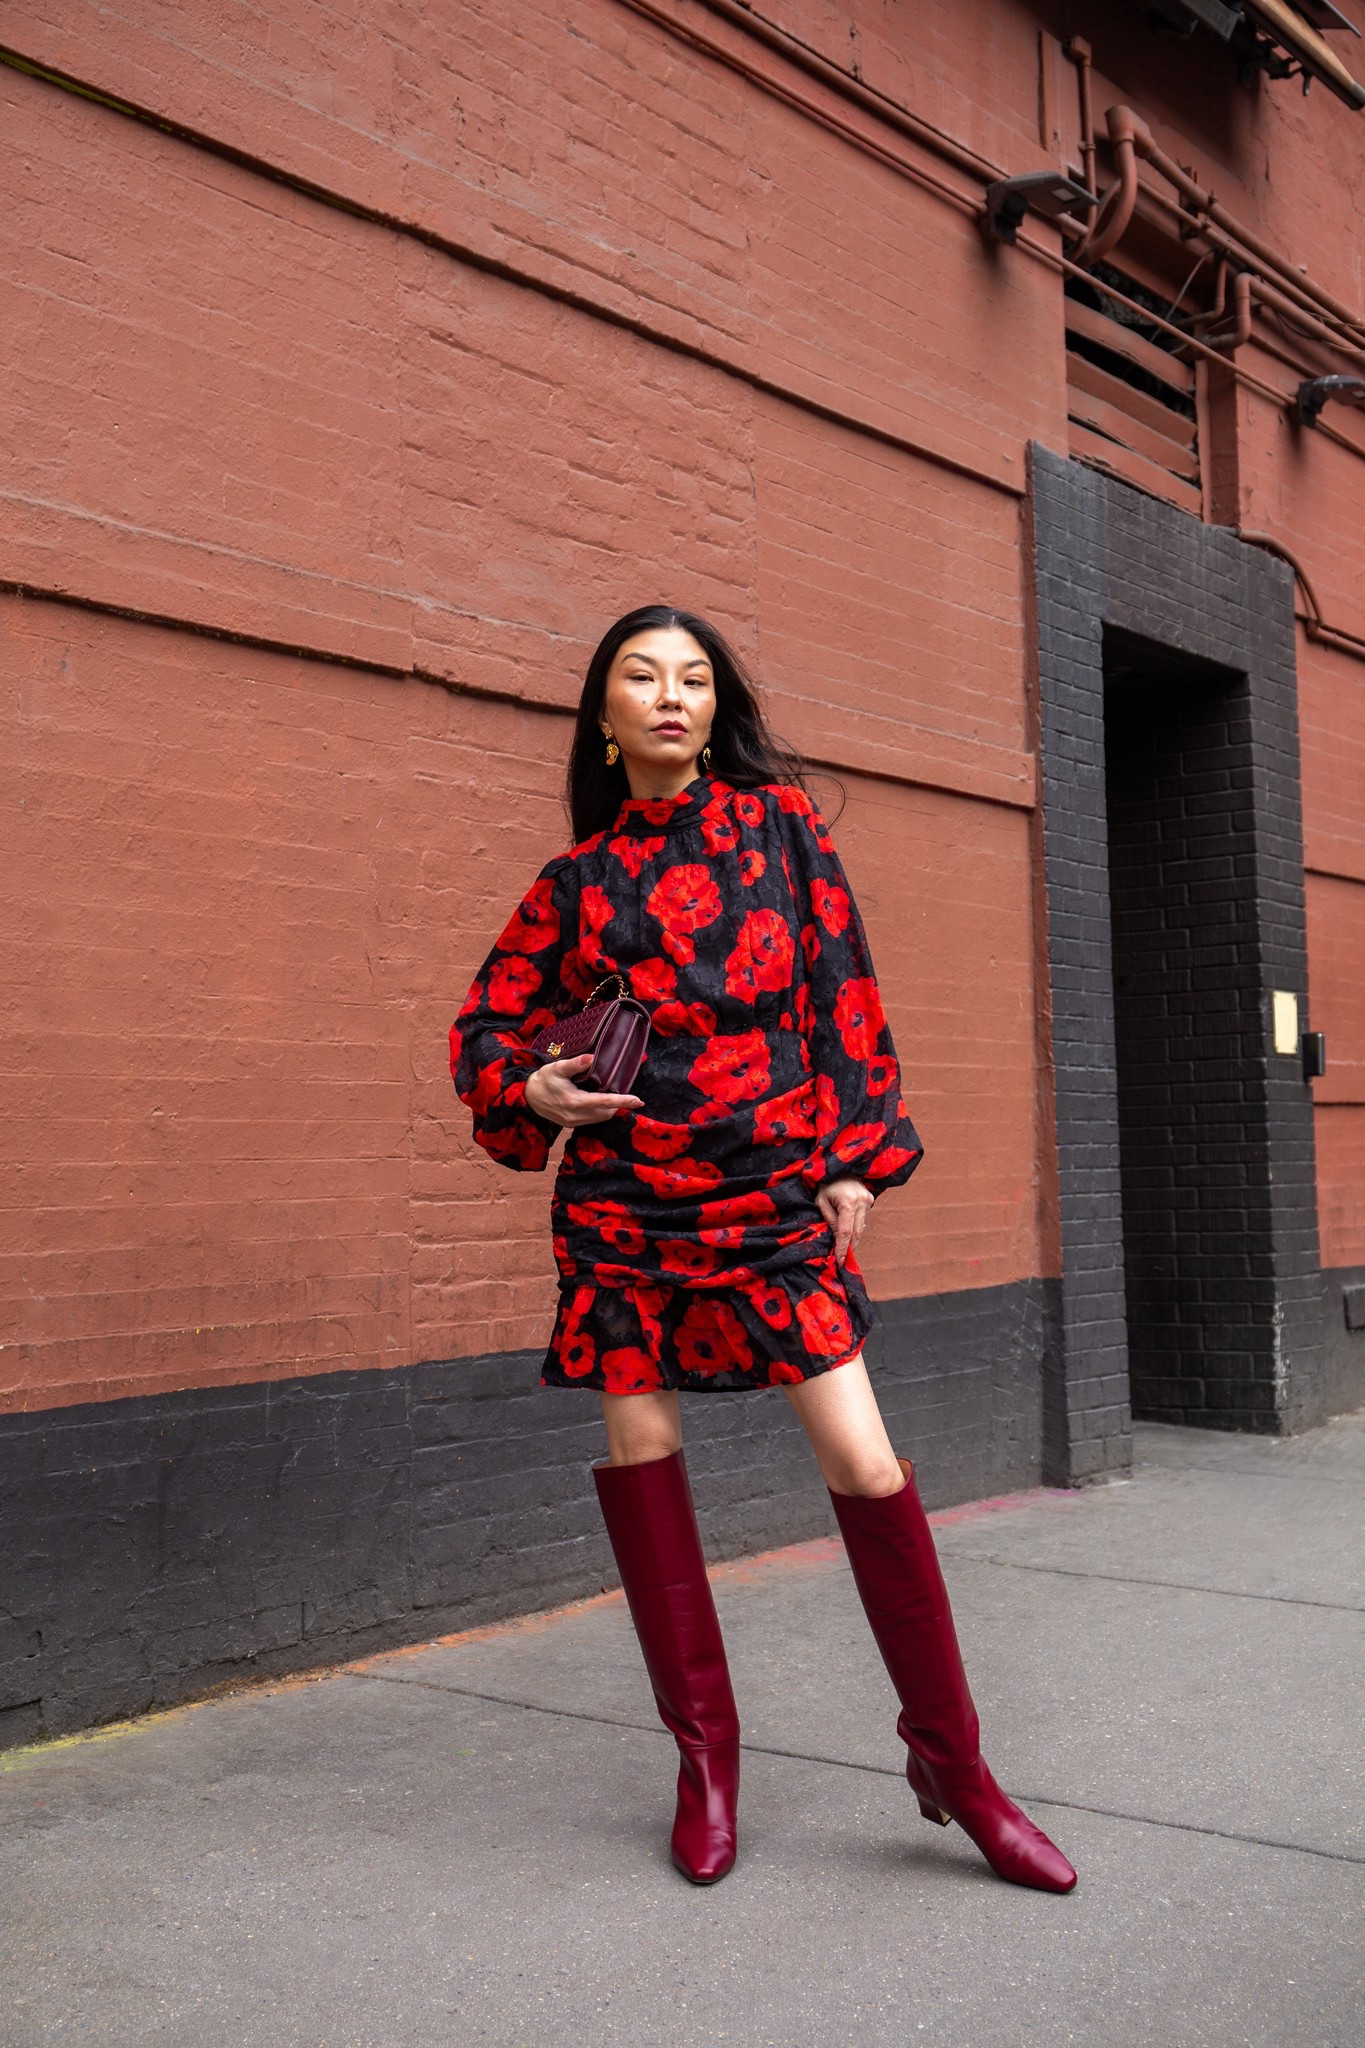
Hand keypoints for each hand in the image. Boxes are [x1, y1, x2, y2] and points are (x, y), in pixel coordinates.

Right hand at [524, 1053, 643, 1126]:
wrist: (526, 1097)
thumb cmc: (542, 1080)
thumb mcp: (557, 1068)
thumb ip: (575, 1064)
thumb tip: (591, 1057)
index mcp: (574, 1101)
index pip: (604, 1102)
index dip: (623, 1101)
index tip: (638, 1100)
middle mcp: (575, 1115)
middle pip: (605, 1113)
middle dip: (617, 1105)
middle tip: (625, 1095)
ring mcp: (572, 1122)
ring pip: (599, 1118)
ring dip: (608, 1110)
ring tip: (613, 1098)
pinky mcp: (570, 1124)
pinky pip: (591, 1120)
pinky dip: (598, 1112)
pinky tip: (598, 1103)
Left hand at [816, 1176, 872, 1264]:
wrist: (838, 1166)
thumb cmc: (825, 1184)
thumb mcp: (821, 1203)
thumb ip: (830, 1221)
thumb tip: (837, 1241)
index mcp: (848, 1201)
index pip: (846, 1231)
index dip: (843, 1248)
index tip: (840, 1261)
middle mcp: (862, 1200)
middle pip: (856, 1232)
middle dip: (849, 1247)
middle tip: (842, 1260)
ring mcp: (868, 1199)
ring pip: (861, 1227)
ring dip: (853, 1238)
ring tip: (844, 1249)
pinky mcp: (870, 1199)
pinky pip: (862, 1219)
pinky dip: (855, 1226)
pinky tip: (848, 1229)